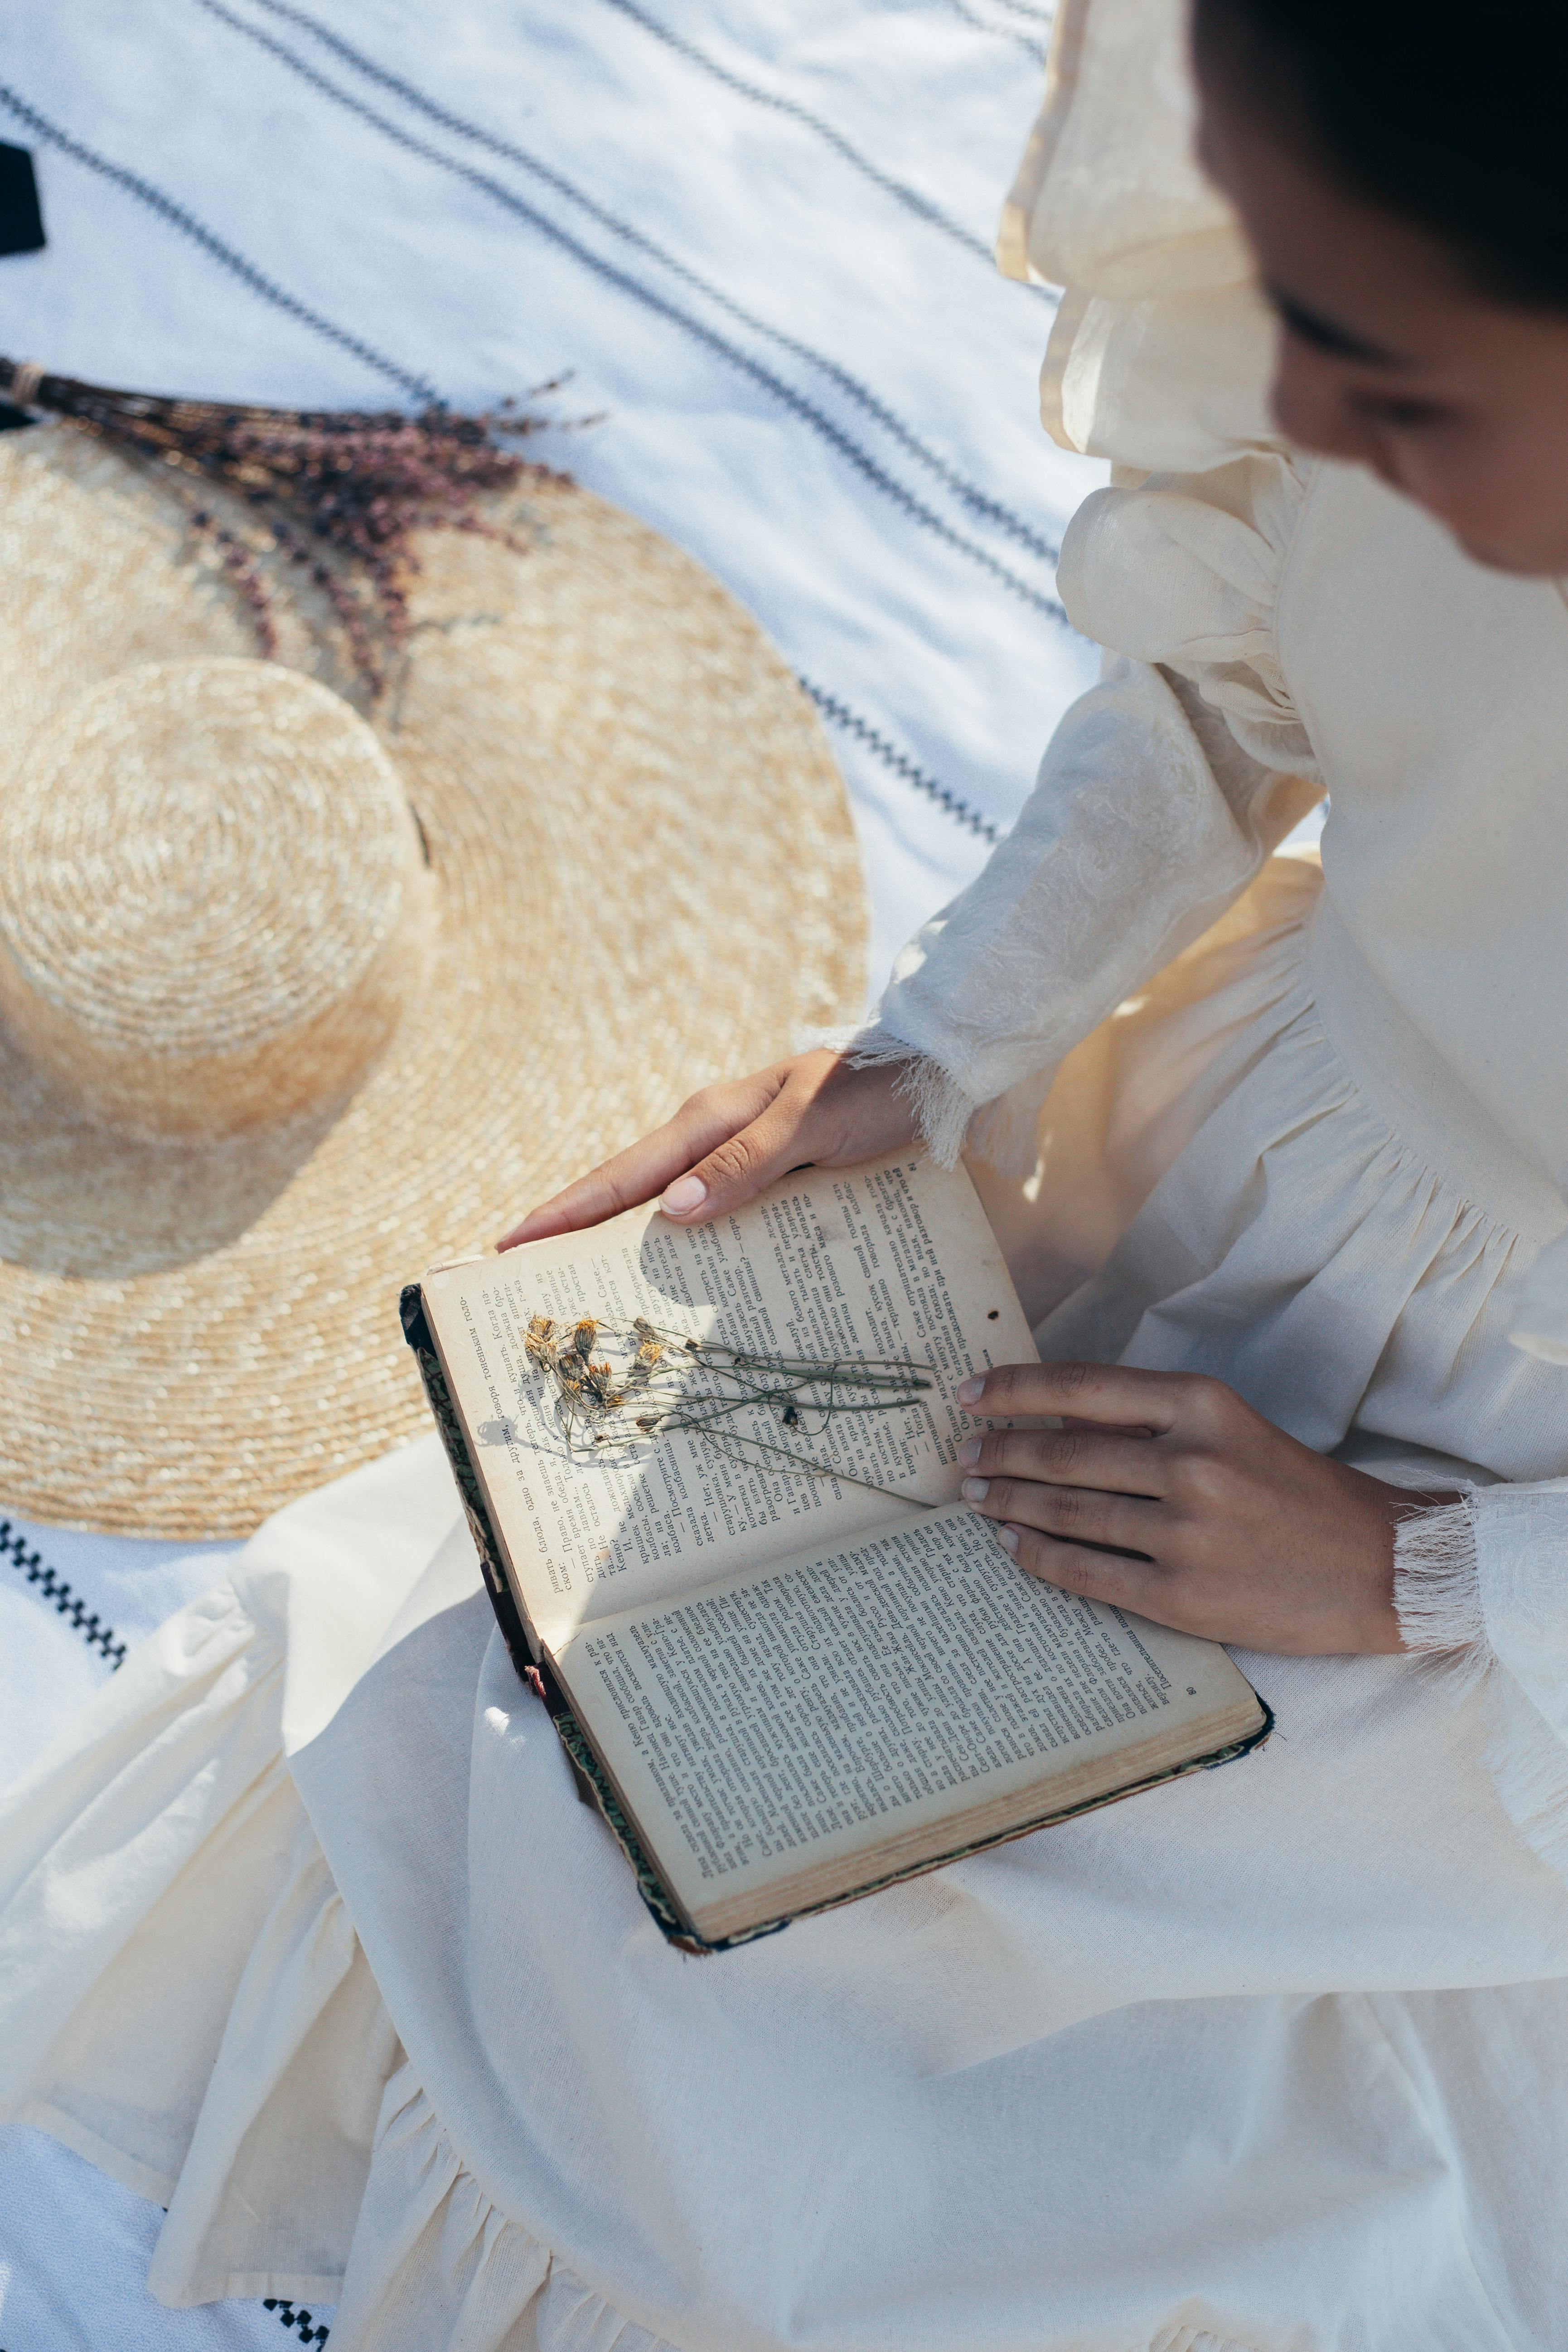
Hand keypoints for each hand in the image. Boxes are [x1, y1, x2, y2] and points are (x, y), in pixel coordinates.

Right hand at [498, 1050, 918, 1246]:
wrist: (931, 1073)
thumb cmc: (873, 1093)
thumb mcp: (812, 1125)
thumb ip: (745, 1164)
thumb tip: (670, 1210)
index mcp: (710, 1120)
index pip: (620, 1176)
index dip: (563, 1211)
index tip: (508, 1244)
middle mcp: (711, 1136)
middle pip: (625, 1191)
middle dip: (571, 1230)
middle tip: (521, 1275)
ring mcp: (735, 1154)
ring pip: (659, 1204)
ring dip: (618, 1240)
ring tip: (579, 1286)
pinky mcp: (763, 1171)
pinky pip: (702, 1211)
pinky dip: (672, 1241)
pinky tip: (667, 1275)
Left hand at [954, 1361, 1446, 1655]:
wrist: (1382, 1567)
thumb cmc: (1298, 1492)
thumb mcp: (1231, 1428)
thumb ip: (1149, 1423)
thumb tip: (1054, 1425)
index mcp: (1202, 1407)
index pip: (1081, 1387)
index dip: (1014, 1389)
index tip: (970, 1394)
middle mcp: (1191, 1463)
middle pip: (1063, 1455)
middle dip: (1001, 1454)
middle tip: (964, 1456)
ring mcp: (1186, 1534)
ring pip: (1068, 1513)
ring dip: (1010, 1504)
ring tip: (978, 1498)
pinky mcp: (1184, 1597)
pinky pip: (1089, 1573)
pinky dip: (1040, 1557)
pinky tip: (1013, 1546)